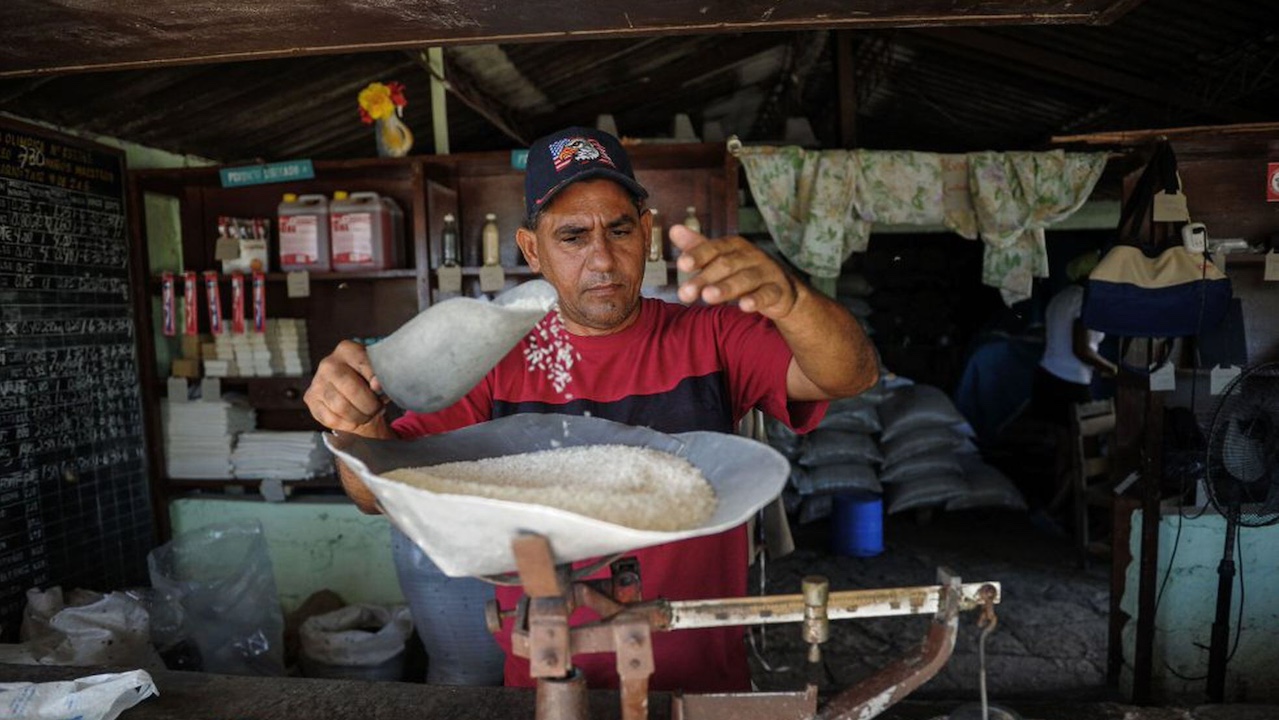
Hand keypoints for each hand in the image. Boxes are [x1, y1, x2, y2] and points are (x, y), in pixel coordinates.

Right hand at [304, 340, 390, 435]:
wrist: (352, 394)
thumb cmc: (368, 382)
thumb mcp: (378, 374)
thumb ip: (380, 376)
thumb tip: (376, 386)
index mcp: (347, 350)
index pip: (364, 364)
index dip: (375, 380)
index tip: (381, 390)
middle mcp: (328, 364)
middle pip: (351, 389)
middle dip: (369, 405)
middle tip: (378, 409)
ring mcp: (317, 381)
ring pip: (341, 406)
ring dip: (360, 417)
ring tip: (368, 415)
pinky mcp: (310, 399)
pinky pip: (331, 418)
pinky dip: (347, 424)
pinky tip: (354, 420)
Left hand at [670, 224, 798, 318]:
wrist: (783, 290)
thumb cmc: (744, 271)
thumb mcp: (721, 259)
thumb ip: (699, 248)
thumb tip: (674, 230)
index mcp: (734, 246)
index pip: (714, 248)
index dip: (698, 254)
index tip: (681, 264)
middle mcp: (750, 255)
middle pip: (726, 265)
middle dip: (705, 278)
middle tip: (684, 293)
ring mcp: (766, 272)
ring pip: (746, 279)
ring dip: (726, 288)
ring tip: (707, 297)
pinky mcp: (778, 290)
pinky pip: (768, 294)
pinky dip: (756, 300)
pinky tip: (744, 306)